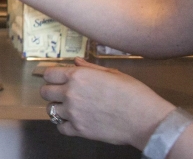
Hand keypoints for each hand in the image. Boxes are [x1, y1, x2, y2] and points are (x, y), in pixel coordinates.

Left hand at [40, 58, 174, 147]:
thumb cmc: (134, 93)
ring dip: (58, 108)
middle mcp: (71, 93)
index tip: (57, 79)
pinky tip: (74, 121)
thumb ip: (90, 68)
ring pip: (50, 110)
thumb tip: (76, 62)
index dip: (52, 76)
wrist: (146, 119)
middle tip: (61, 94)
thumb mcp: (113, 73)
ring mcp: (74, 113)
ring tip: (69, 108)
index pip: (49, 74)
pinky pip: (60, 127)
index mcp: (78, 76)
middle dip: (51, 91)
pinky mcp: (79, 130)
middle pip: (45, 92)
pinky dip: (65, 125)